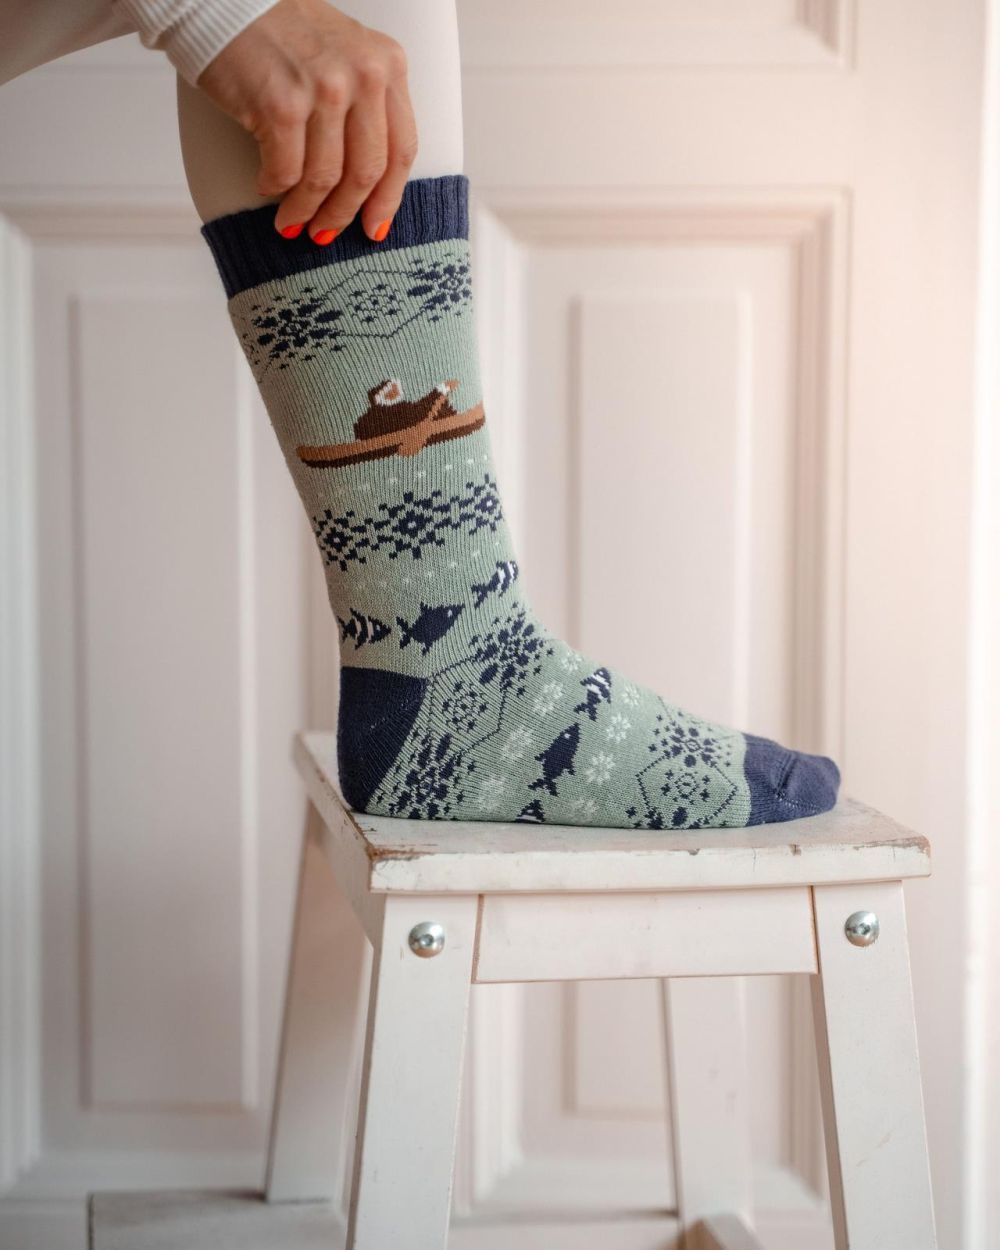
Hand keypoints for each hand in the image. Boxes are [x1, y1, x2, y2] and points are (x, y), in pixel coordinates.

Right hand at [197, 0, 417, 242]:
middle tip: (325, 234)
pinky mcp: (281, 104)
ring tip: (291, 223)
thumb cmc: (282, 32)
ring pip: (325, 178)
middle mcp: (363, 75)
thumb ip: (367, 102)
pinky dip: (275, 188)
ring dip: (306, 210)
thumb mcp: (346, 54)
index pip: (402, 149)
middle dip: (344, 214)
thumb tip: (370, 180)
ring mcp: (324, 89)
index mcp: (387, 65)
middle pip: (366, 172)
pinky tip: (265, 187)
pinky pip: (286, 171)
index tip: (376, 227)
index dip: (389, 198)